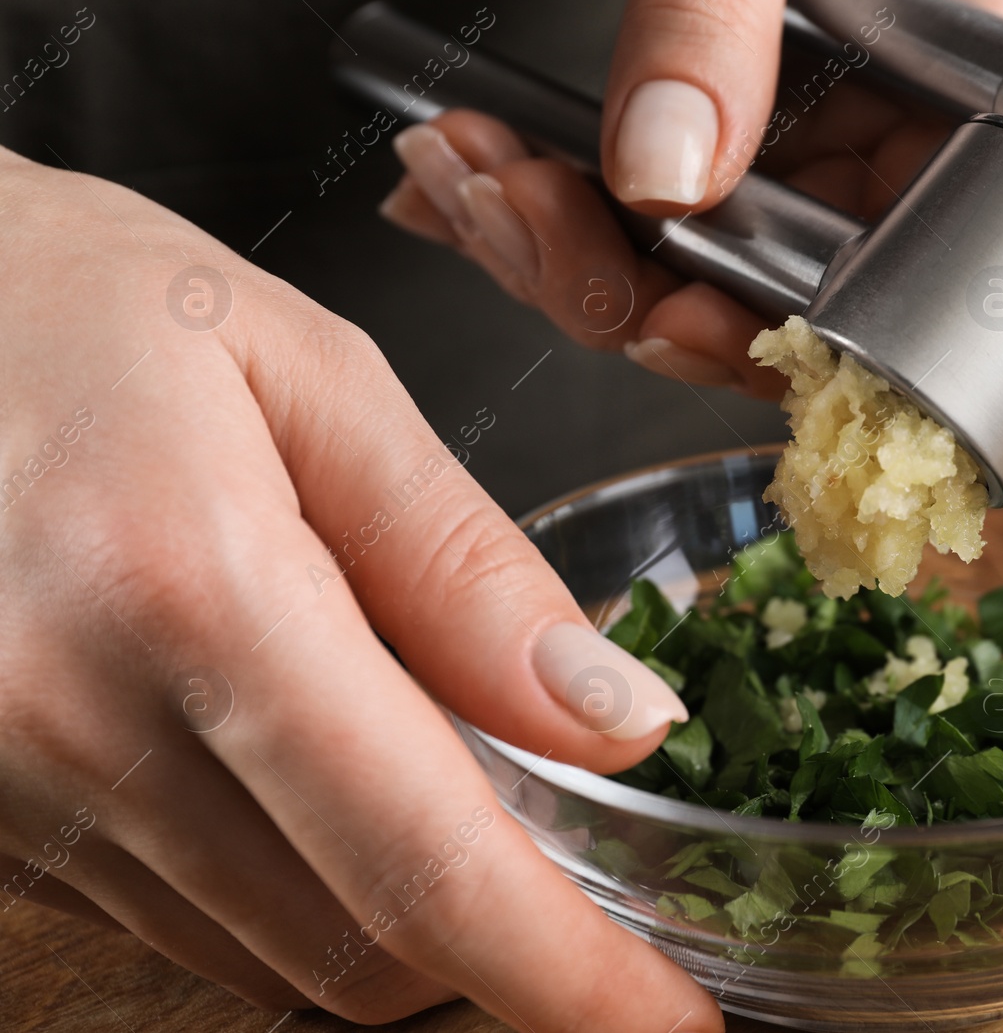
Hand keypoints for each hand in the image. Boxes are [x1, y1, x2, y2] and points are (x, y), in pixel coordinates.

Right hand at [0, 148, 716, 1030]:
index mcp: (193, 590)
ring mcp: (6, 792)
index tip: (674, 1023)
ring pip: (271, 952)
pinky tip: (317, 776)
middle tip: (587, 880)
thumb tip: (618, 722)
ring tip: (444, 789)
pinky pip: (182, 914)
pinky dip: (293, 885)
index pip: (422, 859)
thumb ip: (465, 566)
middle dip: (498, 949)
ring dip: (396, 914)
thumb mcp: (311, 378)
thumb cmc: (87, 303)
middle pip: (354, 947)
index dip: (566, 971)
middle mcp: (77, 725)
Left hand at [380, 0, 1002, 398]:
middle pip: (774, 294)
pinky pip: (656, 203)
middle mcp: (911, 122)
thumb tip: (665, 174)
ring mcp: (827, 124)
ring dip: (561, 243)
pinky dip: (555, 200)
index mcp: (977, 77)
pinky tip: (483, 174)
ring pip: (699, 264)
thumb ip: (713, 20)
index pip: (903, 276)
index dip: (774, 327)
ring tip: (475, 175)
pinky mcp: (747, 110)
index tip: (662, 310)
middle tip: (518, 213)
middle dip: (622, 280)